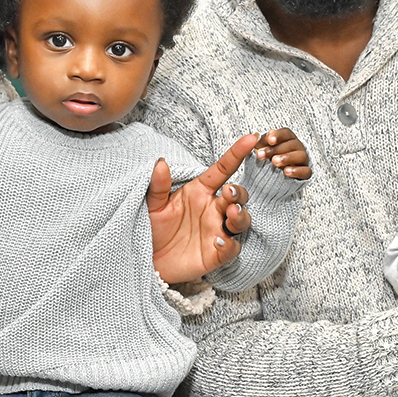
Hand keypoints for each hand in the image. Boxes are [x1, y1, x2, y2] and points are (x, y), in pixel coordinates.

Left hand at [147, 134, 257, 284]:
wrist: (146, 259)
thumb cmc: (152, 227)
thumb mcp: (153, 204)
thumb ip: (158, 185)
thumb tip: (160, 162)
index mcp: (200, 191)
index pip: (222, 169)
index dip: (237, 153)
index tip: (251, 137)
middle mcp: (212, 209)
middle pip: (237, 196)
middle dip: (238, 193)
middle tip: (228, 192)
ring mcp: (216, 230)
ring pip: (241, 220)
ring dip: (240, 216)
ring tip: (231, 214)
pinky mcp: (216, 254)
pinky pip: (231, 248)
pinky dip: (229, 244)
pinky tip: (219, 240)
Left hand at [253, 127, 311, 178]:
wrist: (270, 178)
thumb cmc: (267, 159)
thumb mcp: (261, 149)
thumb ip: (259, 143)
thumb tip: (254, 136)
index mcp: (287, 139)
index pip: (286, 133)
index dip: (278, 135)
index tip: (269, 140)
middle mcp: (297, 148)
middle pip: (292, 144)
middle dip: (276, 149)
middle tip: (263, 154)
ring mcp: (302, 160)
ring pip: (301, 156)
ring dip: (287, 158)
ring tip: (274, 162)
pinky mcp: (305, 173)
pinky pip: (306, 171)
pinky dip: (297, 171)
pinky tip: (286, 172)